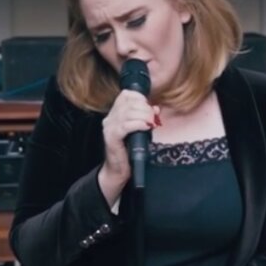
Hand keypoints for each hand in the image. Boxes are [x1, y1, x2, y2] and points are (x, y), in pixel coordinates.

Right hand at [98, 89, 158, 203]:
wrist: (118, 171)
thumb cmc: (129, 150)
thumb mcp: (140, 130)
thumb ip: (146, 118)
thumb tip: (156, 108)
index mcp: (115, 114)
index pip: (126, 95)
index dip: (140, 98)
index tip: (149, 107)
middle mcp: (109, 118)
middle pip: (129, 102)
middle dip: (145, 108)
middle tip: (154, 118)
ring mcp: (109, 127)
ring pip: (128, 113)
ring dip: (144, 116)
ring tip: (151, 123)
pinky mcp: (112, 137)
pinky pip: (126, 125)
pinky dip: (138, 124)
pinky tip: (146, 128)